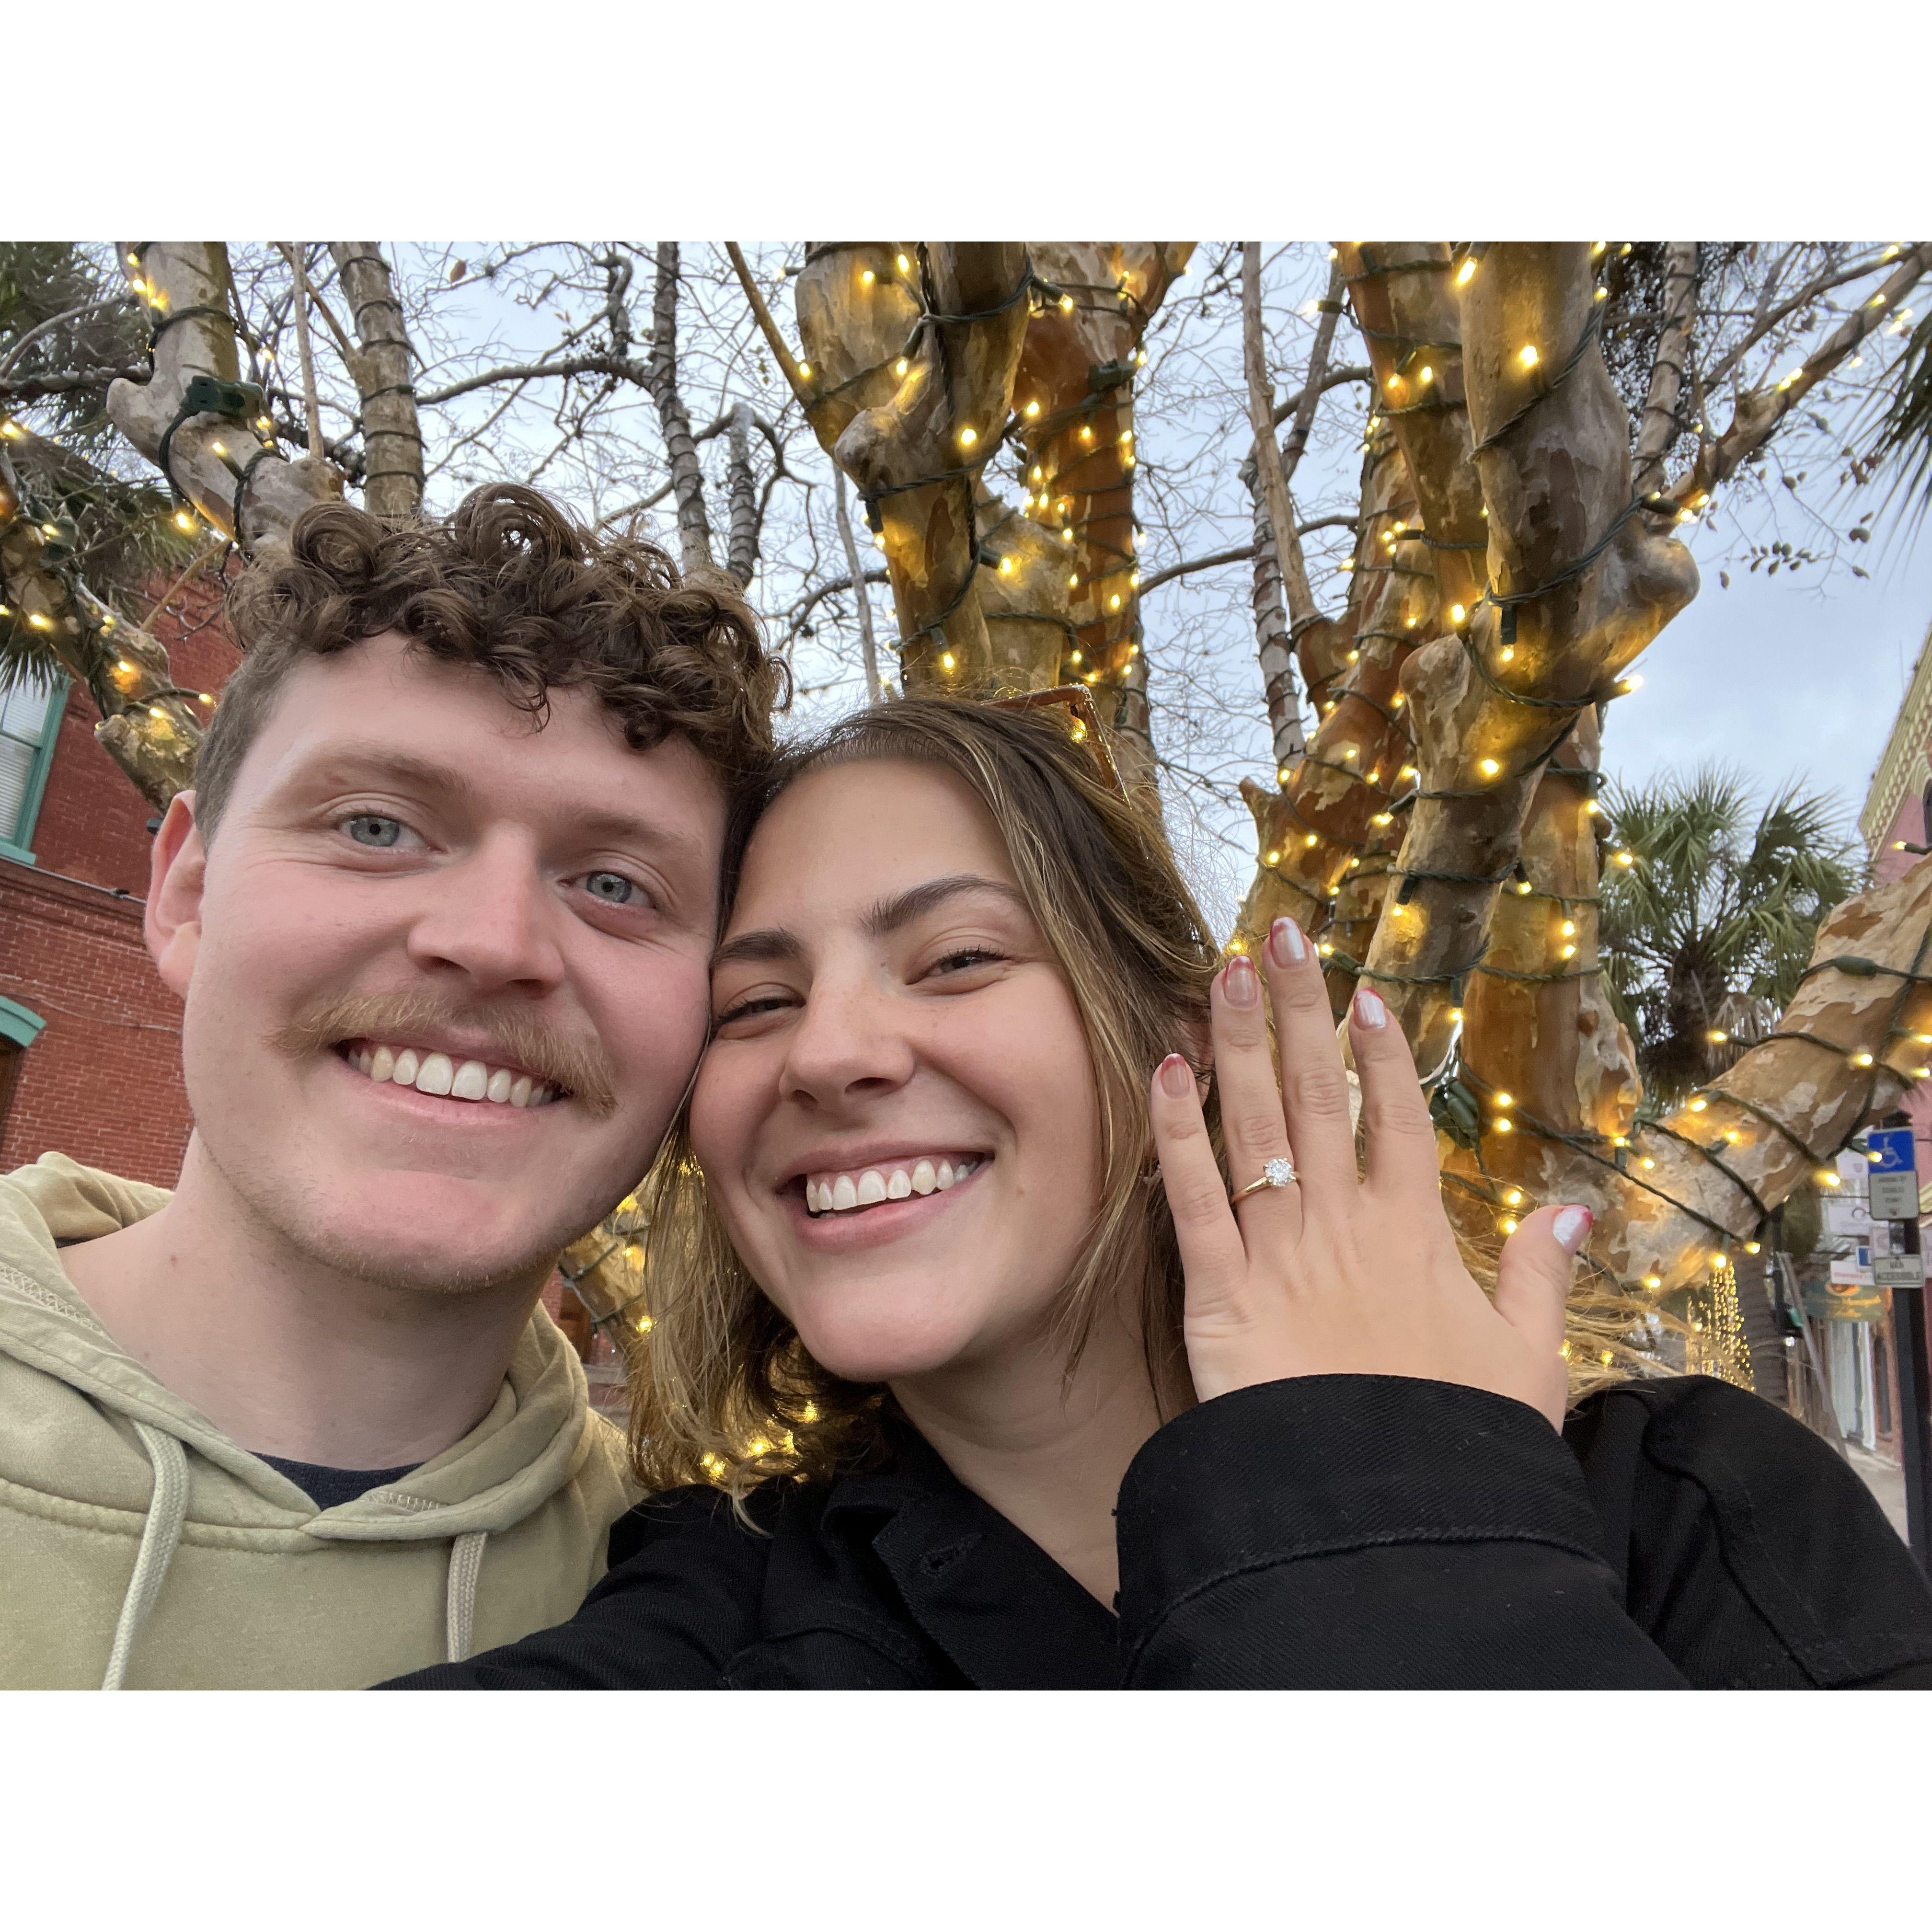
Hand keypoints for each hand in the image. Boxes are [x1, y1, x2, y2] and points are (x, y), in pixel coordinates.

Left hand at [1150, 915, 1590, 1428]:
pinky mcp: (1220, 1294)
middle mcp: (1345, 1226)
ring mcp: (1281, 1253)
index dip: (1380, 1055)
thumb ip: (1543, 1280)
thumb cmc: (1459, 1447)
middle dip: (1299, 1012)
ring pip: (1253, 1126)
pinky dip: (1174, 1132)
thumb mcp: (1529, 1364)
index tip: (1367, 997)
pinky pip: (1192, 1198)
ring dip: (1237, 1043)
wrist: (1386, 1517)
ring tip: (1224, 970)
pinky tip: (1165, 1070)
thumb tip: (1571, 1211)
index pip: (1395, 1120)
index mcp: (1416, 1235)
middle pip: (1318, 1097)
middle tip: (1282, 936)